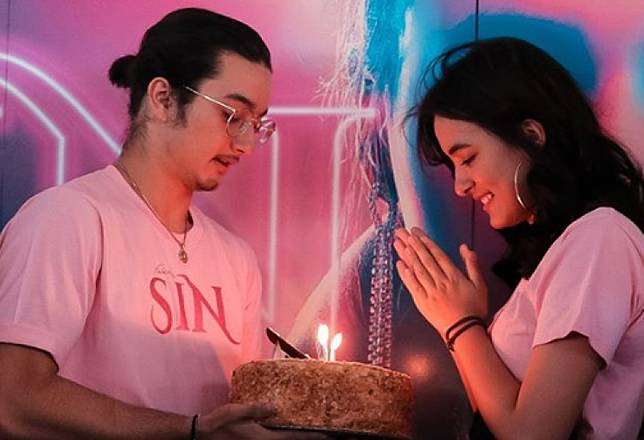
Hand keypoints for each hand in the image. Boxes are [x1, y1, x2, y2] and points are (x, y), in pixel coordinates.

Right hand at [198, 403, 327, 438]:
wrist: (204, 434)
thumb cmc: (220, 423)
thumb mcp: (238, 412)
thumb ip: (257, 410)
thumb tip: (275, 407)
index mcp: (264, 439)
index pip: (294, 438)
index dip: (312, 437)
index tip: (328, 435)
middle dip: (309, 439)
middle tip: (329, 435)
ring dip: (298, 439)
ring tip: (313, 434)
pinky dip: (287, 438)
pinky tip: (290, 432)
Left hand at [393, 227, 487, 336]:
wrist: (464, 331)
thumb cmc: (474, 309)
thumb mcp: (480, 285)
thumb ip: (472, 264)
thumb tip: (464, 247)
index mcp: (454, 275)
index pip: (436, 254)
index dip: (425, 241)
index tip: (416, 232)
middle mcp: (440, 281)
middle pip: (424, 258)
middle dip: (412, 243)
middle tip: (402, 231)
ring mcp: (430, 291)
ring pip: (416, 269)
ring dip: (406, 255)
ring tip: (398, 243)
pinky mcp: (422, 302)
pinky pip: (412, 285)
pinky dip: (405, 274)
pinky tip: (399, 264)